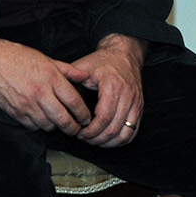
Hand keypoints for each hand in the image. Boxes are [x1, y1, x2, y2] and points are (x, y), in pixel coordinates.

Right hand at [0, 35, 92, 134]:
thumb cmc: (16, 56)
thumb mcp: (46, 58)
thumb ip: (67, 69)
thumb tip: (84, 76)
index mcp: (51, 77)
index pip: (74, 101)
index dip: (83, 113)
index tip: (87, 118)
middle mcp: (40, 93)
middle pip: (63, 119)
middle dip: (73, 128)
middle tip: (78, 129)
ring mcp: (26, 104)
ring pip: (48, 125)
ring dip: (56, 127)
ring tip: (60, 123)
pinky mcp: (14, 112)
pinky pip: (31, 126)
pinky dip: (39, 126)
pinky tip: (42, 120)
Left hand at [65, 33, 146, 147]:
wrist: (124, 54)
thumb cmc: (102, 61)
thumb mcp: (83, 66)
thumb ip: (69, 80)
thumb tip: (56, 96)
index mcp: (113, 85)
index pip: (103, 117)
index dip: (90, 131)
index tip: (80, 133)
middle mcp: (128, 95)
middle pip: (113, 128)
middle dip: (96, 139)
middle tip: (85, 138)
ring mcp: (136, 102)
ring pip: (125, 133)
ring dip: (109, 142)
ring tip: (96, 140)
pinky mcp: (140, 107)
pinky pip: (133, 130)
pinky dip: (121, 139)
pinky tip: (109, 139)